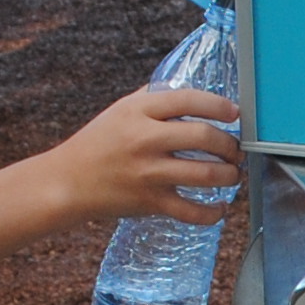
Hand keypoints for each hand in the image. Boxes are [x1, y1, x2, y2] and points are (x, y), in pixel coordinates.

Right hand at [51, 86, 238, 226]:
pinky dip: (212, 213)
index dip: (219, 105)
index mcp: (138, 111)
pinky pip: (191, 211)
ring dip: (229, 174)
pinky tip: (219, 207)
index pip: (189, 100)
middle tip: (236, 149)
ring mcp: (149, 173)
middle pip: (204, 136)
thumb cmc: (97, 143)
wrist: (68, 182)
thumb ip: (154, 98)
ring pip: (205, 174)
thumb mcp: (121, 110)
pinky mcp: (150, 202)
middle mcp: (145, 140)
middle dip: (230, 144)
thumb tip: (190, 92)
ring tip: (232, 173)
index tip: (234, 113)